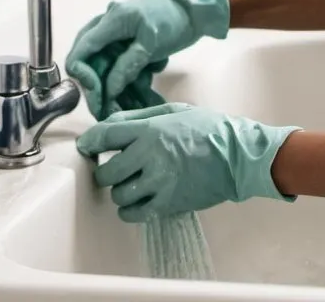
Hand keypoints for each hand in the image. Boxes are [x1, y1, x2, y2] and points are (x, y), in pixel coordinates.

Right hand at [66, 0, 229, 118]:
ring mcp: (119, 38)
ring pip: (111, 71)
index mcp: (110, 23)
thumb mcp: (151, 43)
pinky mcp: (131, 46)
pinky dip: (133, 81)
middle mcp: (108, 30)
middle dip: (103, 91)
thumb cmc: (174, 19)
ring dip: (121, 90)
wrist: (197, 8)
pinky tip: (146, 96)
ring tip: (135, 109)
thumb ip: (127, 66)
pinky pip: (125, 67)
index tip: (99, 96)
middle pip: (93, 67)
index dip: (84, 78)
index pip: (80, 54)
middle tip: (111, 113)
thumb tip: (108, 91)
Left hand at [76, 102, 301, 221]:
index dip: (90, 142)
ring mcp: (158, 183)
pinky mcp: (166, 204)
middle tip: (115, 168)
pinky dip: (129, 209)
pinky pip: (131, 213)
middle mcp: (150, 157)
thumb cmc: (210, 129)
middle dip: (106, 170)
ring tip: (133, 183)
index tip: (86, 146)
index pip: (105, 136)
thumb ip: (140, 117)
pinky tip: (138, 199)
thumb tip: (109, 125)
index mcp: (151, 131)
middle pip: (106, 171)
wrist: (238, 156)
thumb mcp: (175, 111)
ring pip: (117, 195)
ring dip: (120, 190)